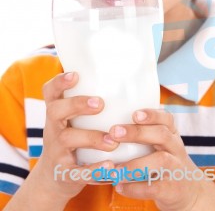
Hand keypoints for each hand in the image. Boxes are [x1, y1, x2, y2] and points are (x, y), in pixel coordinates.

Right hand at [36, 72, 117, 205]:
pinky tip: (111, 166)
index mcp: (56, 112)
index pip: (50, 91)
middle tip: (99, 103)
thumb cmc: (71, 139)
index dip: (59, 82)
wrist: (53, 179)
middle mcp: (53, 128)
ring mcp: (57, 150)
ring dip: (92, 138)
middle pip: (56, 111)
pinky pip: (78, 171)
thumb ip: (86, 103)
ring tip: (112, 141)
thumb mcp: (70, 120)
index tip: (75, 75)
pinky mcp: (66, 173)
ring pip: (68, 139)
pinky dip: (95, 169)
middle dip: (77, 105)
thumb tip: (124, 81)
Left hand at [108, 109, 199, 210]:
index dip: (152, 115)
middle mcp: (176, 148)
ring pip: (161, 161)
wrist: (190, 193)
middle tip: (114, 132)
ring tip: (115, 168)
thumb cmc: (166, 162)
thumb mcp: (162, 145)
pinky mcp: (172, 190)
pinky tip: (119, 186)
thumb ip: (144, 134)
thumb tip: (107, 125)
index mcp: (171, 134)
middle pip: (162, 135)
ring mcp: (176, 168)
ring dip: (135, 164)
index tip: (134, 114)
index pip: (166, 118)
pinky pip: (155, 188)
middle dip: (138, 132)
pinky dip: (135, 188)